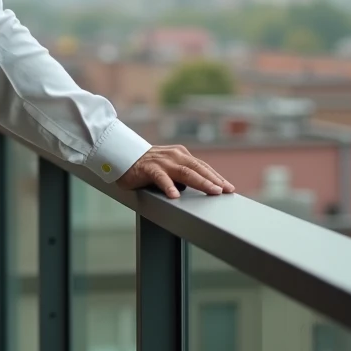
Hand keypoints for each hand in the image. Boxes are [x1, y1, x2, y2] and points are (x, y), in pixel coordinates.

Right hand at [116, 145, 235, 198]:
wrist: (122, 157)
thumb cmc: (147, 166)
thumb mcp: (169, 168)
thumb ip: (182, 174)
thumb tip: (196, 188)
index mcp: (181, 154)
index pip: (202, 166)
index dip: (216, 177)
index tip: (228, 188)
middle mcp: (174, 155)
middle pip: (198, 168)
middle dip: (214, 180)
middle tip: (225, 190)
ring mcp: (162, 161)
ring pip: (184, 172)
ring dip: (200, 182)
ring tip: (211, 191)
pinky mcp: (148, 168)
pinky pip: (160, 178)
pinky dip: (168, 186)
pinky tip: (175, 196)